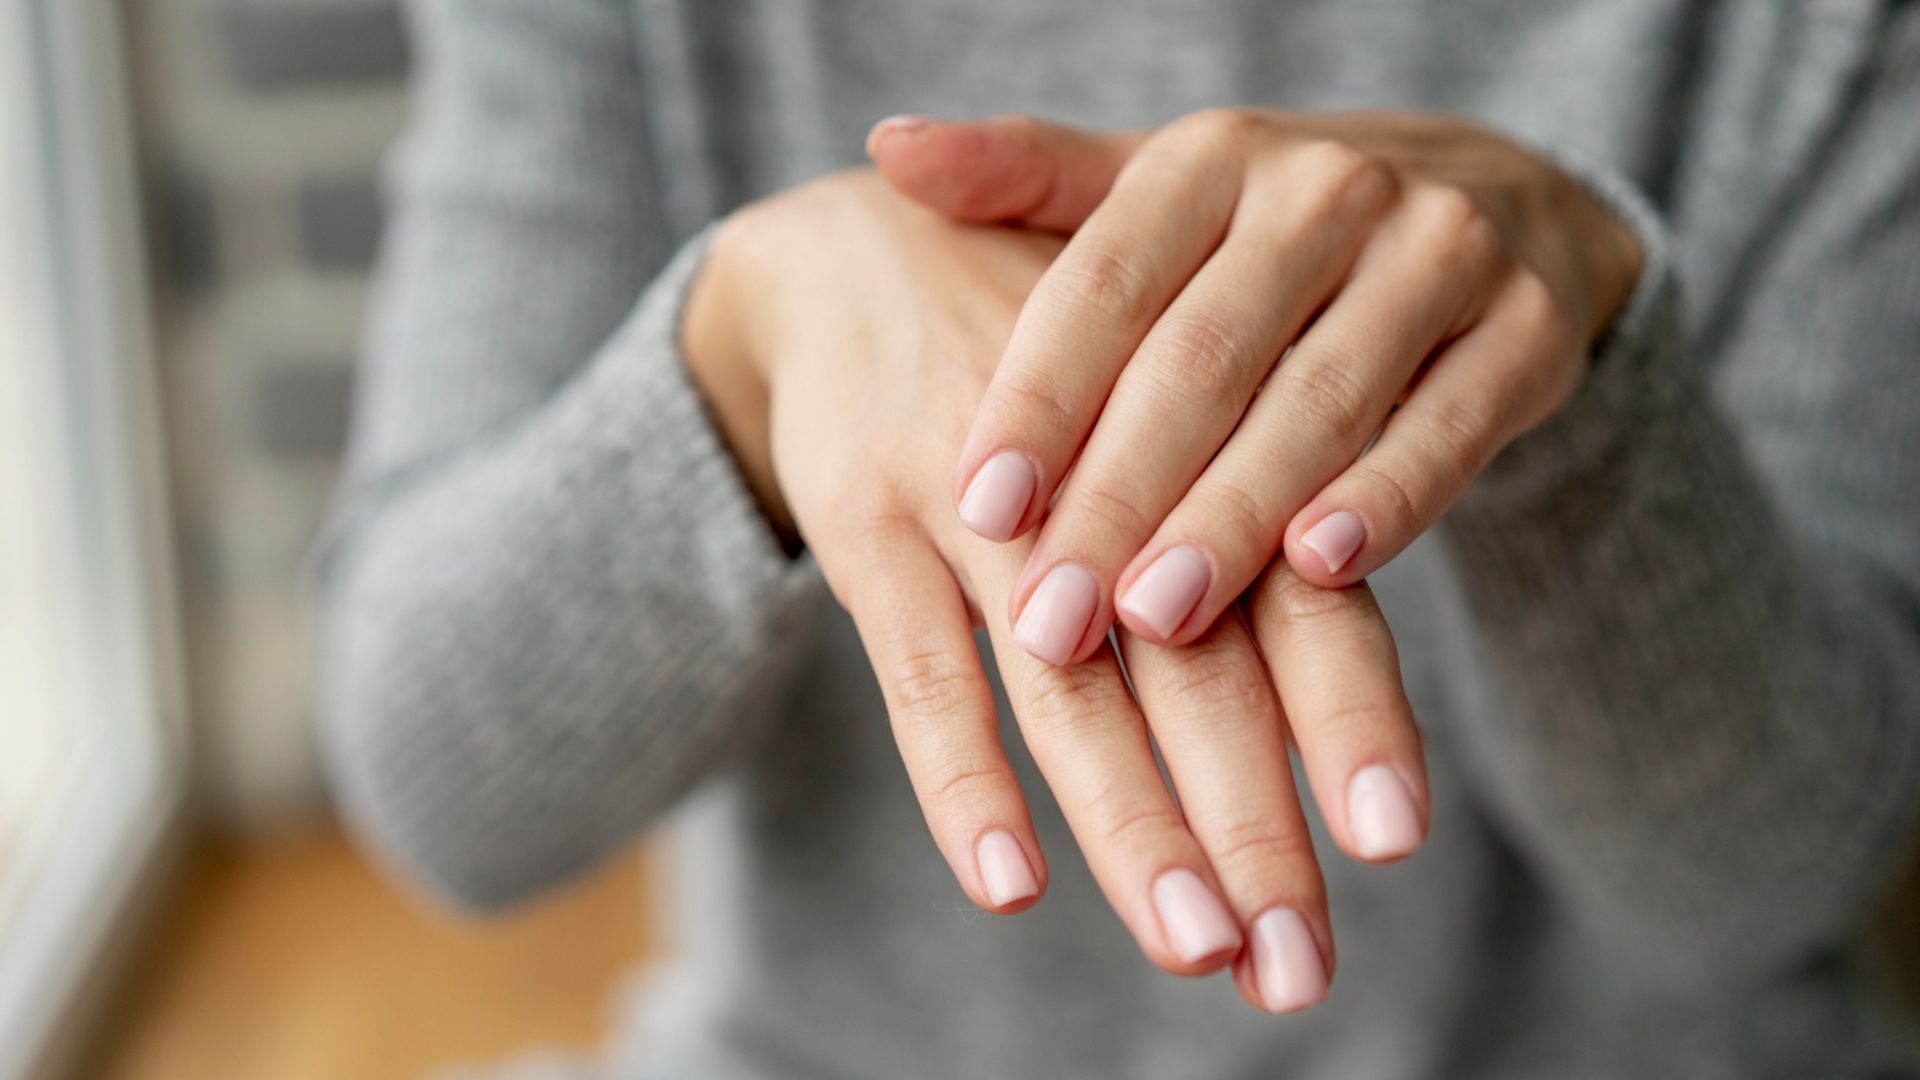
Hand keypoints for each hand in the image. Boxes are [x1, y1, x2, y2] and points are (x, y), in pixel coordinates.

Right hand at [682, 171, 1429, 1013]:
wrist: (855, 244)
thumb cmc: (1044, 363)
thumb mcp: (1148, 414)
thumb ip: (1230, 542)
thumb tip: (1321, 724)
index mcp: (1204, 446)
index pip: (1297, 601)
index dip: (1346, 720)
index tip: (1392, 845)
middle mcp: (1107, 476)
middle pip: (1199, 671)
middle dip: (1252, 825)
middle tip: (1298, 969)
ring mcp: (980, 503)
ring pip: (1068, 687)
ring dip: (1135, 824)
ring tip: (1197, 949)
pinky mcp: (866, 519)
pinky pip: (917, 669)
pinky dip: (962, 778)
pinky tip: (1010, 881)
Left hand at [868, 110, 1642, 660]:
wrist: (1495, 200)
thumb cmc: (1270, 232)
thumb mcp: (1156, 192)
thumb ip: (1029, 182)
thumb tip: (890, 148)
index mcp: (1211, 157)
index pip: (1105, 282)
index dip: (1039, 397)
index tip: (976, 506)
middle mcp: (1326, 189)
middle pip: (1201, 360)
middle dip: (1119, 495)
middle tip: (1051, 615)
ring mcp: (1440, 252)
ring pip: (1317, 402)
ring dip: (1232, 516)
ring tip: (1156, 617)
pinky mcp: (1527, 329)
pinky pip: (1447, 427)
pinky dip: (1386, 498)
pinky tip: (1320, 571)